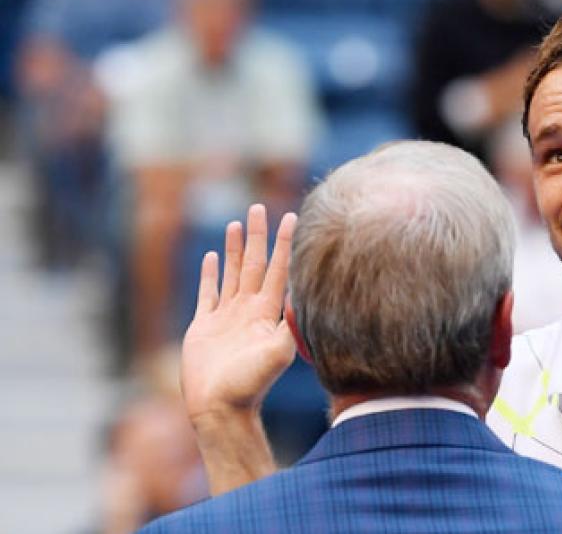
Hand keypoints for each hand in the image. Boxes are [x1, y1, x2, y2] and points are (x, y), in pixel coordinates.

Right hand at [181, 205, 297, 423]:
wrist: (221, 409)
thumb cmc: (250, 385)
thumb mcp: (277, 354)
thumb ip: (290, 328)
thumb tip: (303, 300)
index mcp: (267, 313)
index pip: (278, 270)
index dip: (284, 244)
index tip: (293, 218)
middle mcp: (249, 311)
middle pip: (254, 264)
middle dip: (258, 236)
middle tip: (260, 206)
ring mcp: (226, 317)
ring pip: (231, 273)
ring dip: (233, 249)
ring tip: (238, 223)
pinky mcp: (204, 327)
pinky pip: (207, 294)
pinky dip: (209, 275)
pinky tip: (210, 257)